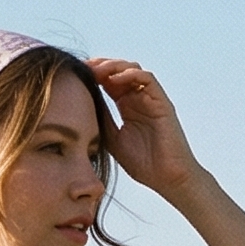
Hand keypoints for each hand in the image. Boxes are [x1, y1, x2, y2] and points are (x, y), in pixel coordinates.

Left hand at [87, 58, 203, 200]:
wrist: (168, 179)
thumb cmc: (144, 165)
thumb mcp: (113, 139)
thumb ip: (101, 119)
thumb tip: (83, 101)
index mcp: (127, 106)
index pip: (108, 81)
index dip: (93, 75)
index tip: (76, 74)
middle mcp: (139, 99)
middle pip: (119, 70)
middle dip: (100, 65)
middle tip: (84, 67)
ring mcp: (151, 99)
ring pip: (132, 70)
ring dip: (114, 66)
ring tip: (98, 71)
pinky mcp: (162, 102)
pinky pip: (147, 79)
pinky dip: (131, 74)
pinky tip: (116, 79)